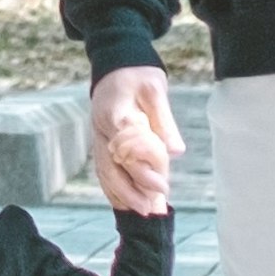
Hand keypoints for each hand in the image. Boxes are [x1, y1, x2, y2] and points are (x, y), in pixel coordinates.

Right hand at [88, 63, 179, 216]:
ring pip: (105, 171)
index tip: (163, 185)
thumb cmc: (138, 75)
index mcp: (116, 114)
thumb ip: (164, 121)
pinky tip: (126, 202)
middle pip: (111, 167)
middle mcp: (102, 130)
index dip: (144, 169)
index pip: (128, 148)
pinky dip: (113, 187)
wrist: (115, 64)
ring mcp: (98, 137)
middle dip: (130, 190)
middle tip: (150, 208)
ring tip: (141, 211)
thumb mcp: (155, 90)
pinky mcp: (101, 142)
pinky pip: (103, 169)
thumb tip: (176, 151)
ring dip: (121, 193)